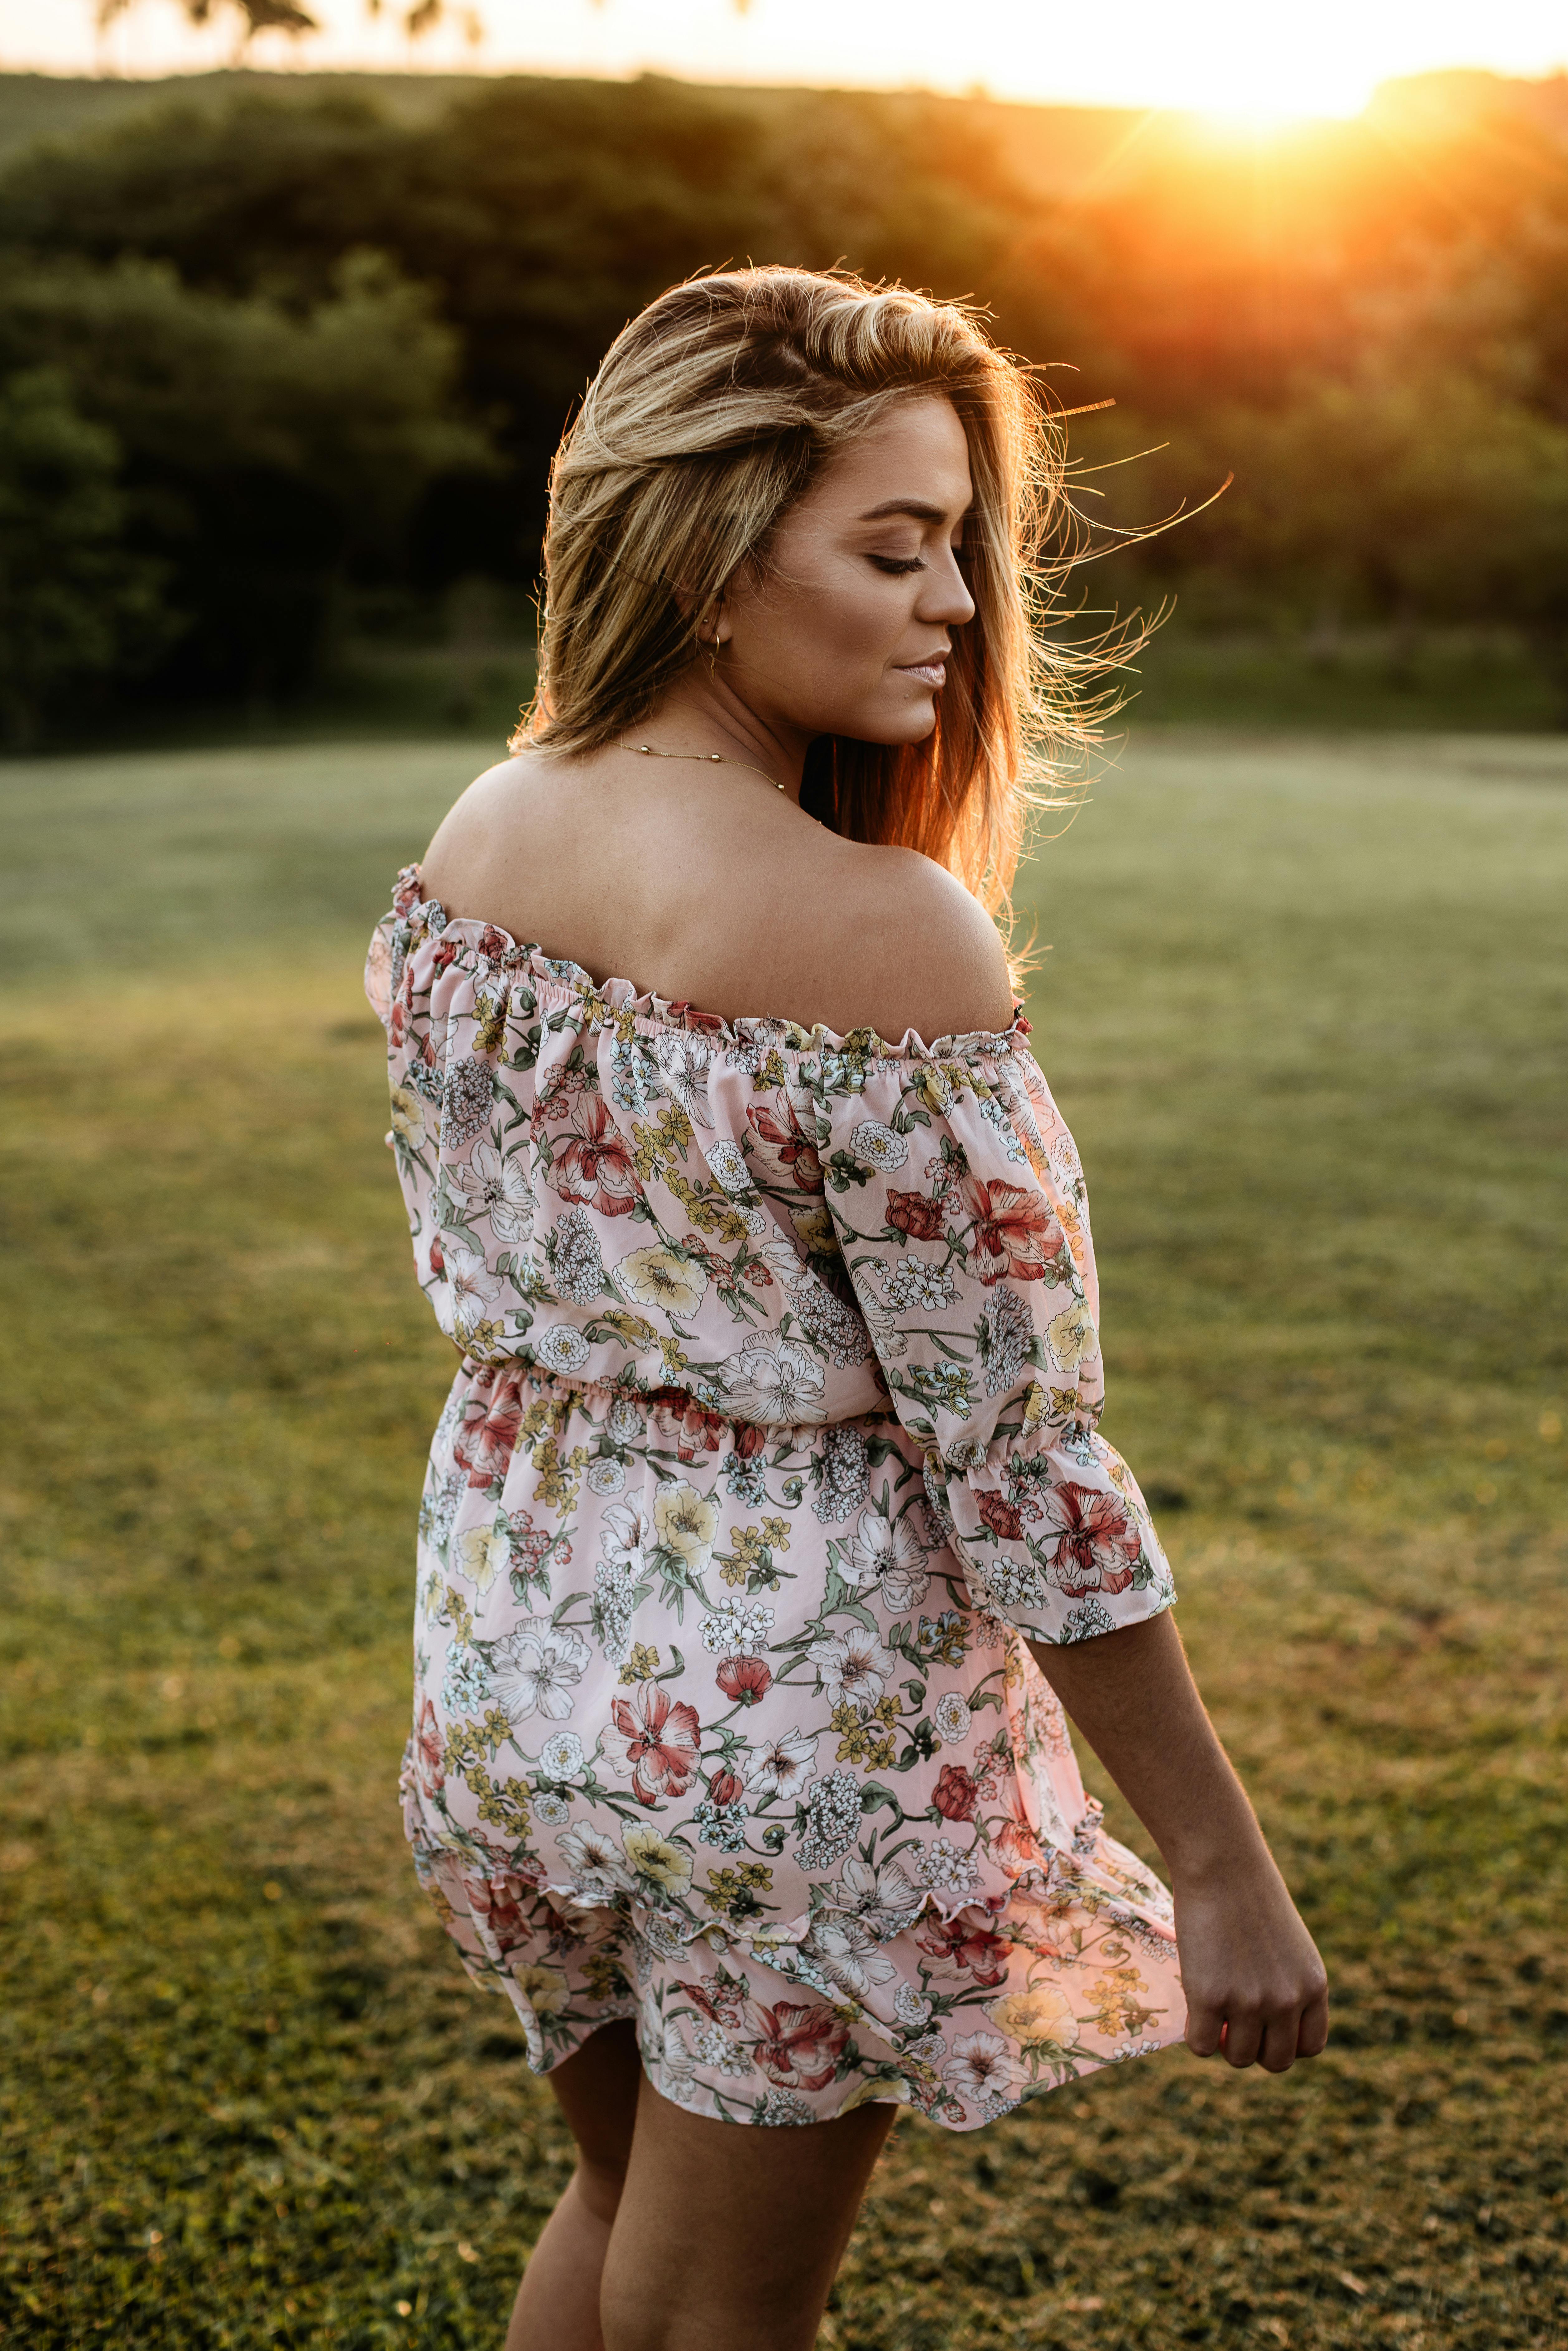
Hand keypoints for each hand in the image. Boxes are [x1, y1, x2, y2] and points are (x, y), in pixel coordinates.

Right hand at [1173, 1848, 1328, 2071]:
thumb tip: (1264, 2026)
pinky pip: (1200, 2046)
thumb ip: (1287, 1985)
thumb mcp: (1289, 1945)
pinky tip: (1191, 2007)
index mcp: (1313, 1986)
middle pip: (1275, 2061)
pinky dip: (1193, 2035)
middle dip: (1252, 2048)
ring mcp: (1249, 2002)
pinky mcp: (1209, 1998)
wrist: (1221, 1864)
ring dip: (1221, 2041)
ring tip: (1209, 2008)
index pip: (1310, 2048)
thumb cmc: (1250, 1895)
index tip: (1262, 2027)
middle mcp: (1287, 2001)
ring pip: (1237, 2057)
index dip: (1283, 2043)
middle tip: (1231, 2022)